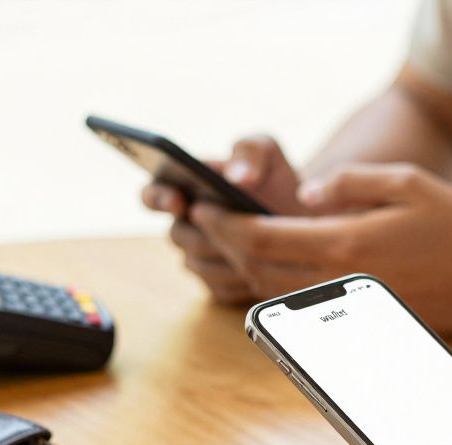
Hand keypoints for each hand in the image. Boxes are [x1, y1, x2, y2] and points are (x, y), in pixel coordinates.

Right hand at [141, 135, 304, 304]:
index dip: (158, 198)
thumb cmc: (275, 178)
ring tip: (258, 248)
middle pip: (176, 235)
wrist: (301, 217)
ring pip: (196, 264)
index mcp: (183, 185)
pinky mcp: (215, 282)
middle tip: (231, 228)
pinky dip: (238, 279)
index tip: (178, 201)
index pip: (151, 193)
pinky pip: (217, 287)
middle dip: (203, 233)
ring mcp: (197, 255)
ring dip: (224, 256)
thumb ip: (248, 151)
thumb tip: (234, 177)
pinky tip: (263, 268)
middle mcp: (184, 222)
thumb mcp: (266, 151)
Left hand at [189, 163, 451, 332]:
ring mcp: (345, 309)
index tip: (204, 207)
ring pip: (270, 293)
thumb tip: (302, 192)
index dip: (224, 224)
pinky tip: (263, 265)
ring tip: (225, 240)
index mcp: (346, 245)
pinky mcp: (353, 322)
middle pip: (256, 270)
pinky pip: (295, 308)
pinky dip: (267, 286)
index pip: (262, 238)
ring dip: (240, 267)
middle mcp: (339, 282)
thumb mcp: (407, 181)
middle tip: (203, 221)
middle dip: (221, 245)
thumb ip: (349, 180)